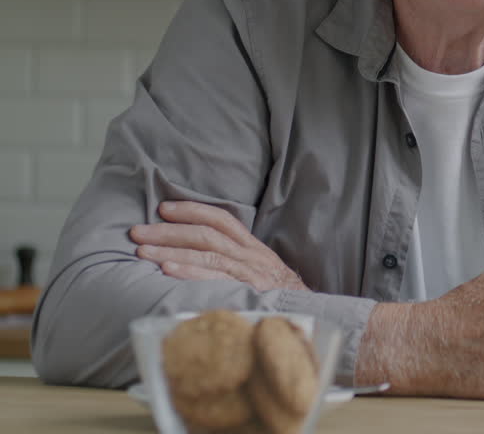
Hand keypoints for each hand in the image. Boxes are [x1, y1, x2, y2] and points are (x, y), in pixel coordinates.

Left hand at [130, 201, 308, 292]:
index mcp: (252, 247)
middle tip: (138, 232)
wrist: (306, 315)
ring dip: (170, 250)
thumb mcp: (259, 270)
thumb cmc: (274, 295)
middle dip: (168, 231)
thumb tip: (195, 250)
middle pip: (206, 234)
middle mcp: (251, 256)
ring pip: (207, 253)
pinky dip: (190, 272)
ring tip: (142, 252)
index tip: (163, 208)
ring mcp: (250, 274)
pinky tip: (167, 270)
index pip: (220, 219)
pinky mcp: (248, 292)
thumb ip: (233, 258)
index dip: (192, 210)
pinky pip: (215, 278)